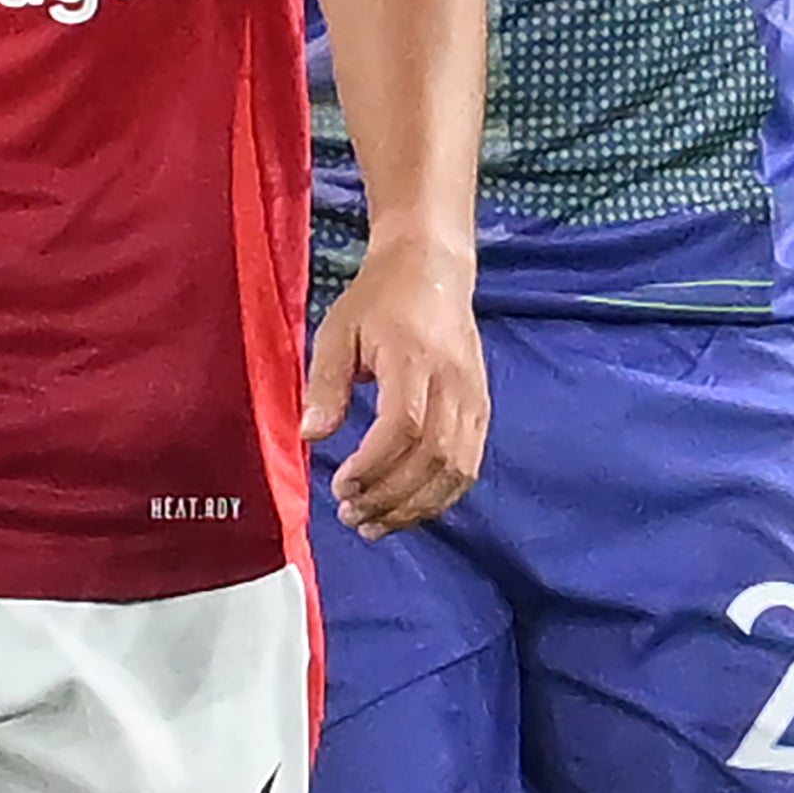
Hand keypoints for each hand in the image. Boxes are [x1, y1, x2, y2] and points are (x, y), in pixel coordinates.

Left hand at [306, 233, 488, 538]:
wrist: (434, 269)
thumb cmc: (380, 298)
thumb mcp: (338, 330)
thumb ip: (325, 383)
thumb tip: (311, 435)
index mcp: (415, 358)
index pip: (404, 427)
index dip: (374, 466)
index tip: (342, 486)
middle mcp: (453, 382)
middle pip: (432, 458)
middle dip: (390, 497)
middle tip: (351, 515)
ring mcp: (474, 397)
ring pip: (456, 470)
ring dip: (416, 506)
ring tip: (375, 523)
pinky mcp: (482, 408)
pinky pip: (469, 465)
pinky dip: (441, 496)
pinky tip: (409, 508)